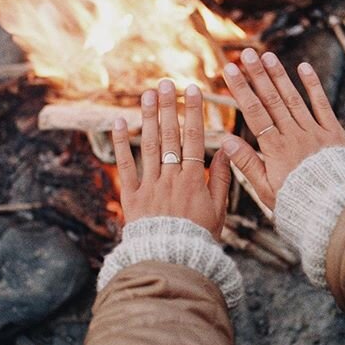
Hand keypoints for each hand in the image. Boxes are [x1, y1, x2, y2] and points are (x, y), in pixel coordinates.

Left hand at [111, 79, 231, 239]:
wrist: (171, 262)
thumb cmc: (199, 238)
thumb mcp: (218, 210)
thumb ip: (220, 179)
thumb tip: (225, 150)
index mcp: (194, 179)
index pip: (195, 138)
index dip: (193, 112)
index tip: (193, 89)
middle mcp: (171, 177)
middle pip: (170, 135)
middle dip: (168, 106)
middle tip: (166, 83)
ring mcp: (150, 185)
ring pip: (149, 145)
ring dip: (148, 117)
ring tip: (148, 93)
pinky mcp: (131, 196)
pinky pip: (125, 166)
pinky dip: (121, 144)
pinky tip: (119, 122)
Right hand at [221, 49, 344, 208]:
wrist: (336, 209)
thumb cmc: (296, 202)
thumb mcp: (266, 189)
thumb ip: (246, 163)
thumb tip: (225, 141)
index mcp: (275, 149)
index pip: (254, 113)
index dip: (241, 90)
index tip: (229, 70)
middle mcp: (294, 135)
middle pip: (272, 100)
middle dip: (257, 75)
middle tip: (246, 53)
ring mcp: (314, 132)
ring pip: (294, 99)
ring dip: (280, 75)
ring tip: (267, 55)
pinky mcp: (333, 133)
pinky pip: (322, 105)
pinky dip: (313, 86)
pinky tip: (304, 67)